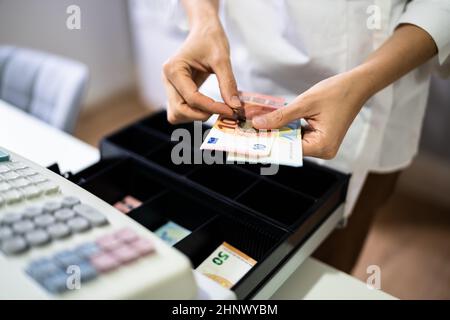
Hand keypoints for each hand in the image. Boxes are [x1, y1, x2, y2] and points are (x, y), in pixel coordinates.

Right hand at [162, 20, 240, 123]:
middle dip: (201, 114)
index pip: (191, 98)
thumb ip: (228, 83)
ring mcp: (169, 86)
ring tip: (216, 107)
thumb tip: (235, 107)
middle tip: (223, 110)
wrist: (204, 31)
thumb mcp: (222, 59)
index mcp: (174, 69)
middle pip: (179, 110)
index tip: (231, 110)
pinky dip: (194, 113)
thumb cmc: (210, 39)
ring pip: (177, 114)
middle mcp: (167, 79)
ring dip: (196, 116)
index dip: (212, 107)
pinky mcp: (175, 91)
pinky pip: (180, 111)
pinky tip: (209, 106)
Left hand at [252, 71, 368, 158]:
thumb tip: (258, 125)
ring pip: (293, 142)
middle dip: (272, 137)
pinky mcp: (320, 139)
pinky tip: (274, 122)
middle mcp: (323, 151)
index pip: (289, 149)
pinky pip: (299, 137)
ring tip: (259, 125)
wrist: (357, 85)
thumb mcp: (304, 103)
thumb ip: (280, 117)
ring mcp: (322, 146)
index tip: (251, 140)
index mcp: (322, 146)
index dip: (269, 143)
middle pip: (290, 147)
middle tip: (250, 131)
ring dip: (278, 132)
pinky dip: (288, 129)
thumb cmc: (336, 92)